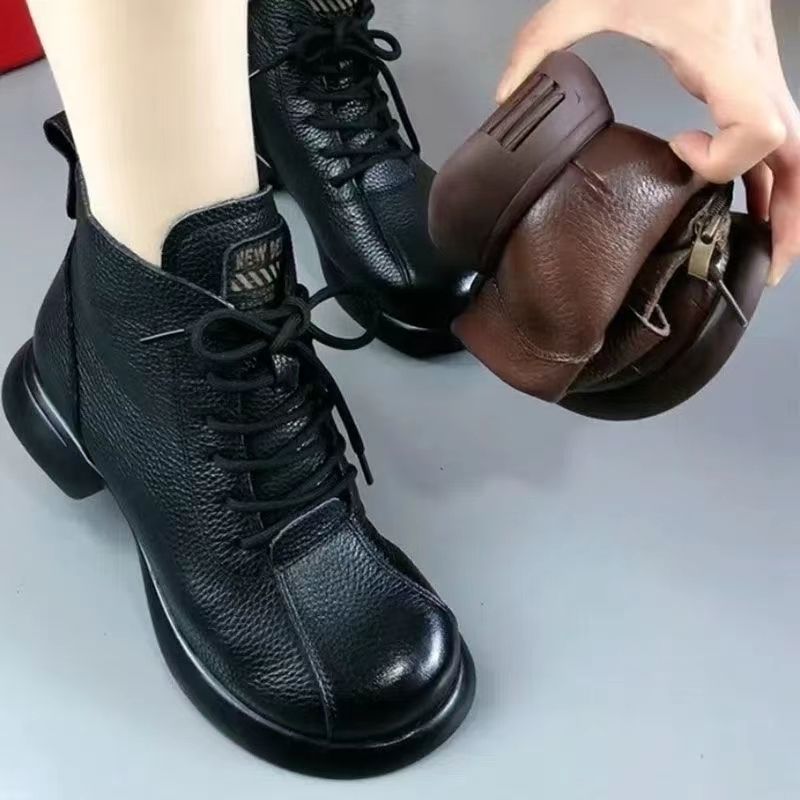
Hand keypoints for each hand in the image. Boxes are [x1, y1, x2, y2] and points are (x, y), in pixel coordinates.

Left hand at [497, 0, 799, 284]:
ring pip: (796, 144)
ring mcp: (758, 67)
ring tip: (766, 247)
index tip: (678, 154)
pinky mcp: (749, 68)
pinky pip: (777, 128)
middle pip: (794, 152)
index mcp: (723, 53)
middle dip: (786, 213)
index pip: (754, 130)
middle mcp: (753, 65)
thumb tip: (507, 94)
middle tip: (766, 264)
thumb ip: (543, 42)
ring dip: (786, 198)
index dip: (721, 159)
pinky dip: (771, 169)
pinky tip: (751, 196)